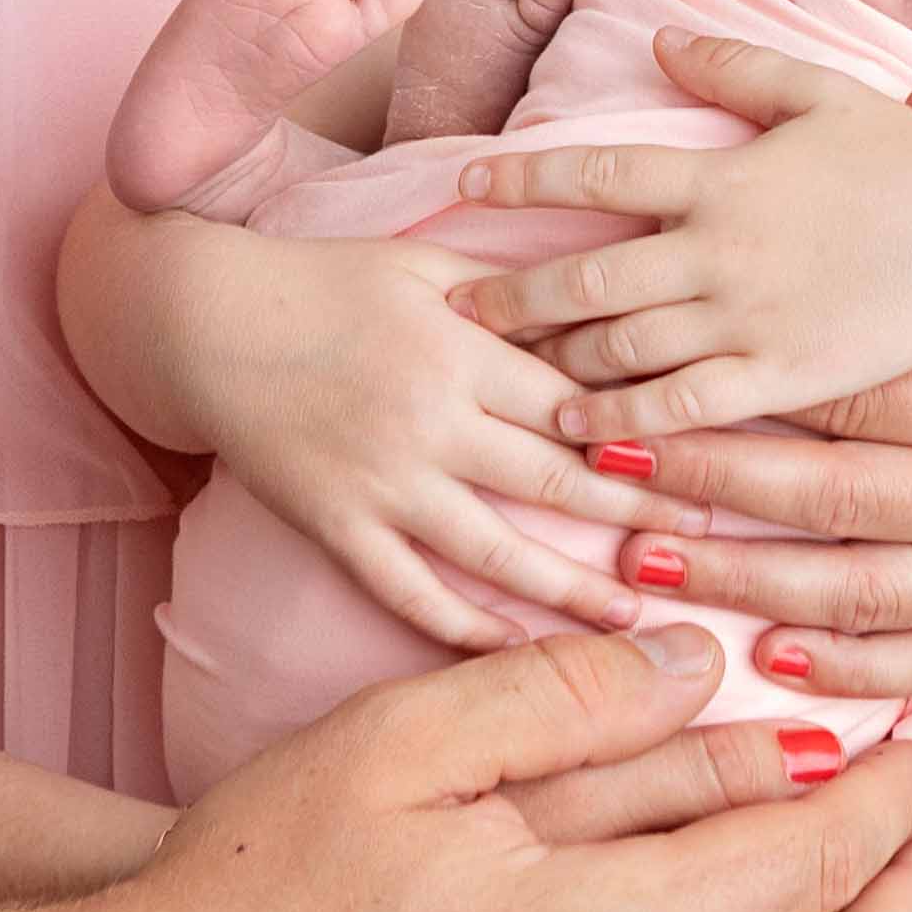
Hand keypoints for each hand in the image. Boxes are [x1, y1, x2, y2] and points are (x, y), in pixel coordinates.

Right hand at [132, 214, 665, 648]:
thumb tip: (599, 313)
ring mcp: (380, 482)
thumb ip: (512, 292)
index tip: (705, 459)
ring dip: (568, 591)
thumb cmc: (325, 281)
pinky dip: (461, 626)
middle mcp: (427, 421)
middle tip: (704, 545)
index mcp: (459, 348)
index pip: (575, 402)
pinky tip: (514, 649)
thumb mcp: (427, 262)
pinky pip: (407, 590)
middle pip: (553, 481)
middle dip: (635, 515)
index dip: (644, 434)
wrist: (205, 322)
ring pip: (493, 552)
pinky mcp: (335, 525)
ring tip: (632, 619)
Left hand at [442, 30, 911, 439]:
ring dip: (555, 358)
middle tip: (454, 309)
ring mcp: (747, 317)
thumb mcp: (820, 90)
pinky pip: (683, 406)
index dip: (523, 178)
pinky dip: (623, 420)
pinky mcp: (782, 376)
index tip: (464, 185)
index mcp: (721, 175)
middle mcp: (717, 248)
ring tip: (503, 371)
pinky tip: (580, 432)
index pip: (597, 171)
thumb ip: (733, 66)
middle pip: (588, 273)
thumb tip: (657, 39)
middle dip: (513, 293)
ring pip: (623, 344)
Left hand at [621, 344, 911, 701]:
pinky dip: (860, 665)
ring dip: (749, 582)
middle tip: (599, 481)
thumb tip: (870, 147)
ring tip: (650, 570)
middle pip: (833, 492)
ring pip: (869, 588)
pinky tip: (779, 658)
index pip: (842, 395)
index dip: (727, 397)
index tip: (628, 393)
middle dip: (707, 489)